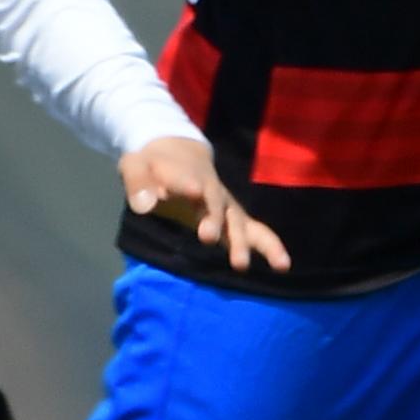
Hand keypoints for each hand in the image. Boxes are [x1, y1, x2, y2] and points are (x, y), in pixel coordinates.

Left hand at [119, 130, 291, 279]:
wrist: (180, 153)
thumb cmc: (154, 163)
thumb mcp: (136, 165)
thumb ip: (138, 183)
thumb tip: (145, 206)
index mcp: (185, 174)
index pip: (185, 179)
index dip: (187, 185)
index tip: (193, 191)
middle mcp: (211, 190)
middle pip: (215, 204)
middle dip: (213, 220)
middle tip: (207, 237)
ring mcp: (226, 205)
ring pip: (239, 222)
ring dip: (242, 243)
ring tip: (243, 266)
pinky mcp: (234, 219)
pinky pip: (256, 231)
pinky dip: (270, 246)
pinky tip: (284, 266)